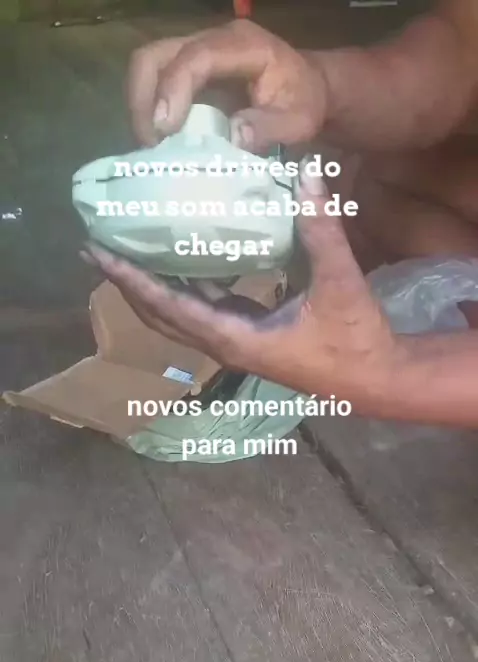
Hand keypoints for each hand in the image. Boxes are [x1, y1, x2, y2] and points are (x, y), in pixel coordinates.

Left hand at [82, 166, 399, 407]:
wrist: (377, 379)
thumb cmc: (356, 340)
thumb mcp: (338, 284)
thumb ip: (321, 229)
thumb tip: (307, 171)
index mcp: (234, 337)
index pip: (167, 305)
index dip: (130, 279)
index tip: (97, 253)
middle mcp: (224, 343)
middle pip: (159, 315)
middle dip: (127, 284)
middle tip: (97, 248)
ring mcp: (235, 343)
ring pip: (178, 315)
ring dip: (151, 288)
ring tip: (127, 253)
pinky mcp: (249, 337)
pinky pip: (202, 310)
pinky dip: (184, 287)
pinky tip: (181, 260)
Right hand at [128, 19, 326, 151]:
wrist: (309, 87)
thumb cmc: (305, 102)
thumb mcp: (300, 121)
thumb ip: (270, 128)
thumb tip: (234, 137)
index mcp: (242, 45)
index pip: (195, 58)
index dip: (173, 90)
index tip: (163, 130)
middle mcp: (212, 40)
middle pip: (154, 56)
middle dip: (143, 101)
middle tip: (151, 144)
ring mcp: (196, 52)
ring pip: (148, 68)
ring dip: (142, 108)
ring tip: (153, 146)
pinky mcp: (188, 70)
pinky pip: (156, 83)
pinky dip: (150, 112)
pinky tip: (160, 141)